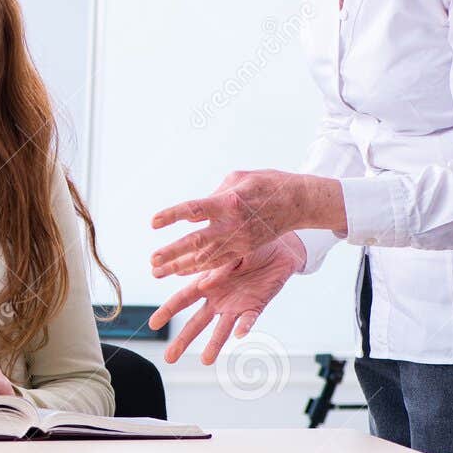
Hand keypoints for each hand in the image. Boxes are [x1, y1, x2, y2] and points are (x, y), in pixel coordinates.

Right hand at [148, 235, 304, 363]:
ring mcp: (235, 305)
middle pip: (196, 322)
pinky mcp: (255, 306)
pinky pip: (249, 320)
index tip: (152, 324)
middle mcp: (217, 299)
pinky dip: (245, 327)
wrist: (279, 249)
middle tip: (169, 358)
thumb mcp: (229, 251)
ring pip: (221, 329)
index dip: (167, 312)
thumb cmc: (248, 245)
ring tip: (205, 361)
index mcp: (205, 282)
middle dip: (182, 339)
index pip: (182, 299)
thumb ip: (217, 268)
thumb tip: (204, 286)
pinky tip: (240, 335)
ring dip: (213, 344)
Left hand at [151, 171, 342, 277]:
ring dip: (180, 266)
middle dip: (173, 252)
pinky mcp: (245, 249)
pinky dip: (199, 269)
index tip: (153, 222)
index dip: (173, 216)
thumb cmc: (266, 184)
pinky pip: (219, 263)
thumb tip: (191, 216)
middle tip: (152, 260)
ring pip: (206, 257)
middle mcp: (233, 225)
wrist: (299, 202)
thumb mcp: (238, 179)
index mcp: (229, 202)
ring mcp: (240, 240)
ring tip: (158, 271)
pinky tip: (181, 273)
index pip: (194, 210)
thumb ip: (212, 195)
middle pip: (197, 241)